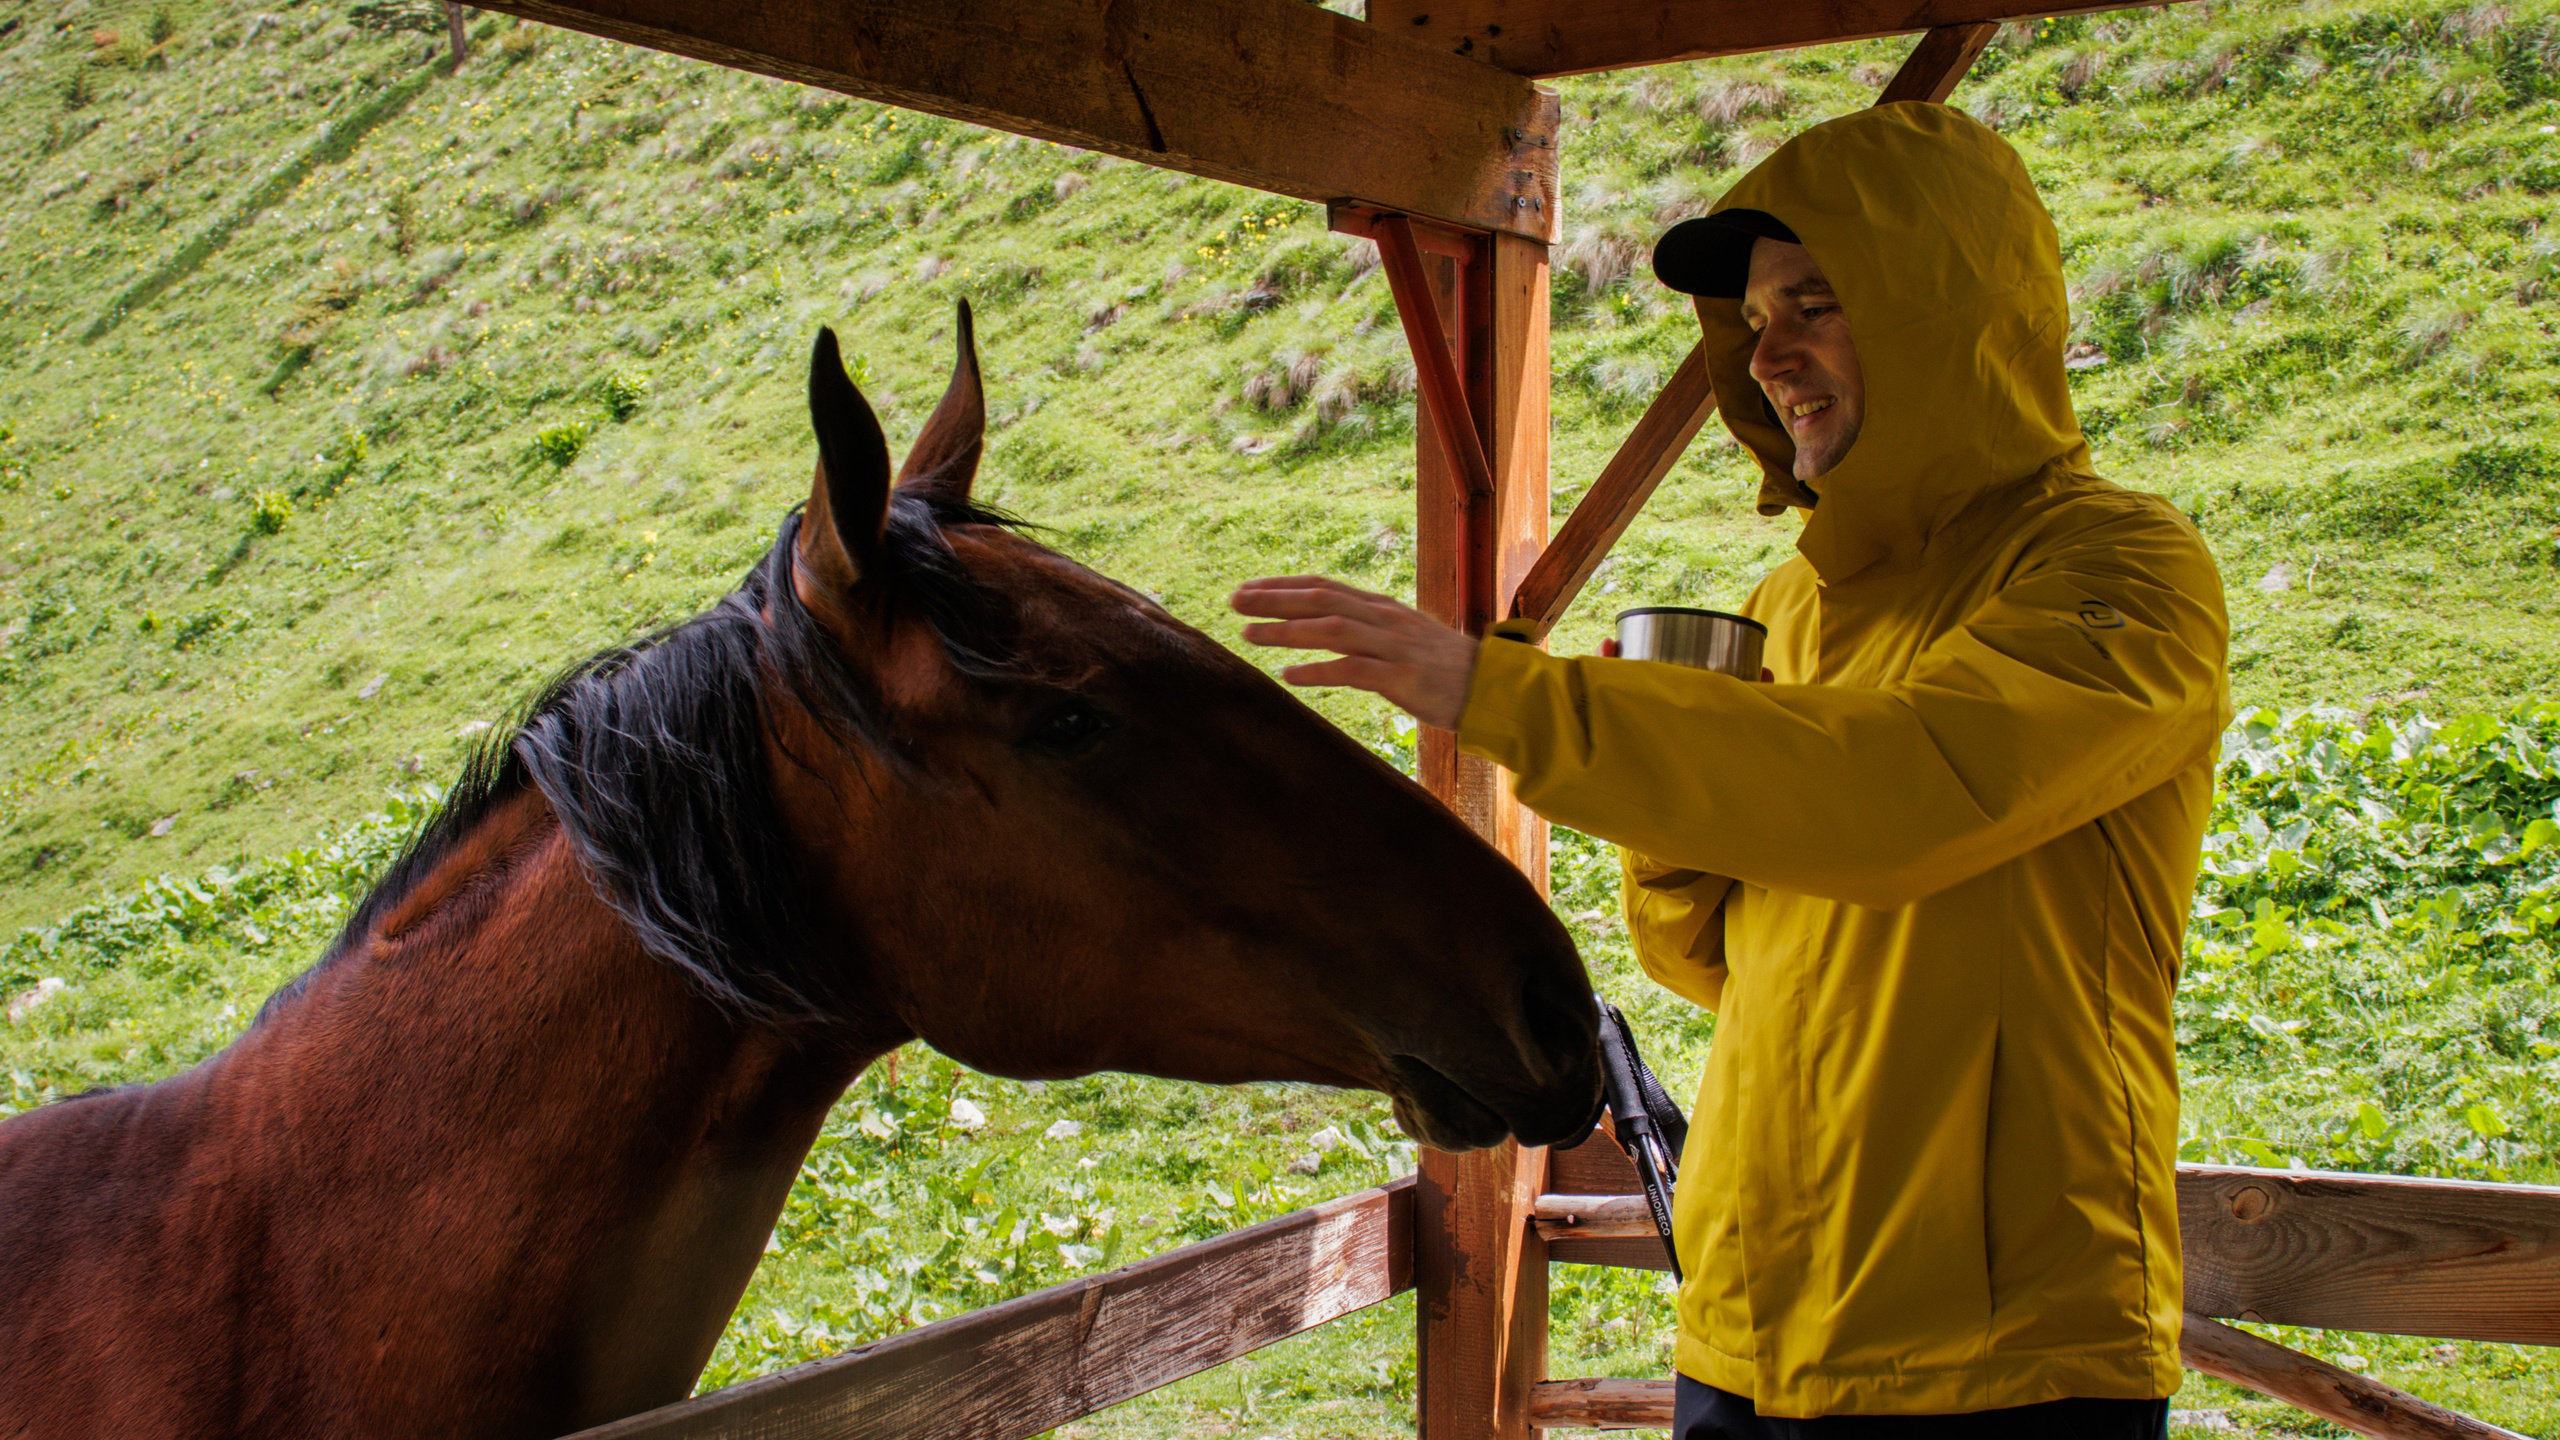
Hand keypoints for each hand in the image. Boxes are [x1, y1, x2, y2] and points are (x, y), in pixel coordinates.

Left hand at [1230, 576, 1477, 729]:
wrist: (1494, 689)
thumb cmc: (1445, 669)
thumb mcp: (1404, 638)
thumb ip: (1368, 630)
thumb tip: (1326, 629)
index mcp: (1382, 608)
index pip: (1324, 586)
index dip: (1283, 585)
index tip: (1248, 589)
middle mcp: (1385, 619)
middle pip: (1321, 599)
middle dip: (1274, 599)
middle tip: (1233, 602)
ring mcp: (1394, 647)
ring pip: (1331, 629)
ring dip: (1286, 631)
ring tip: (1249, 635)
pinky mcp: (1403, 678)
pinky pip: (1353, 670)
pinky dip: (1318, 671)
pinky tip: (1289, 676)